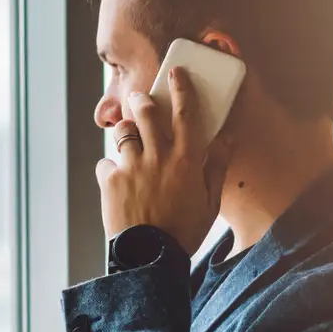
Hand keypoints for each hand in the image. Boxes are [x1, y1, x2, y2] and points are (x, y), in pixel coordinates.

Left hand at [97, 66, 223, 252]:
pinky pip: (106, 164)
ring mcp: (132, 166)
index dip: (182, 88)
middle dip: (143, 100)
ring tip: (128, 140)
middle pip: (147, 112)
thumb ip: (217, 167)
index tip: (176, 73)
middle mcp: (158, 156)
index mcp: (187, 159)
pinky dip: (110, 170)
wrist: (150, 258)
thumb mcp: (210, 202)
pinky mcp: (110, 180)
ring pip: (124, 132)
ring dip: (126, 132)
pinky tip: (117, 183)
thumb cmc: (184, 232)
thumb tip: (226, 140)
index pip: (186, 112)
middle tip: (141, 99)